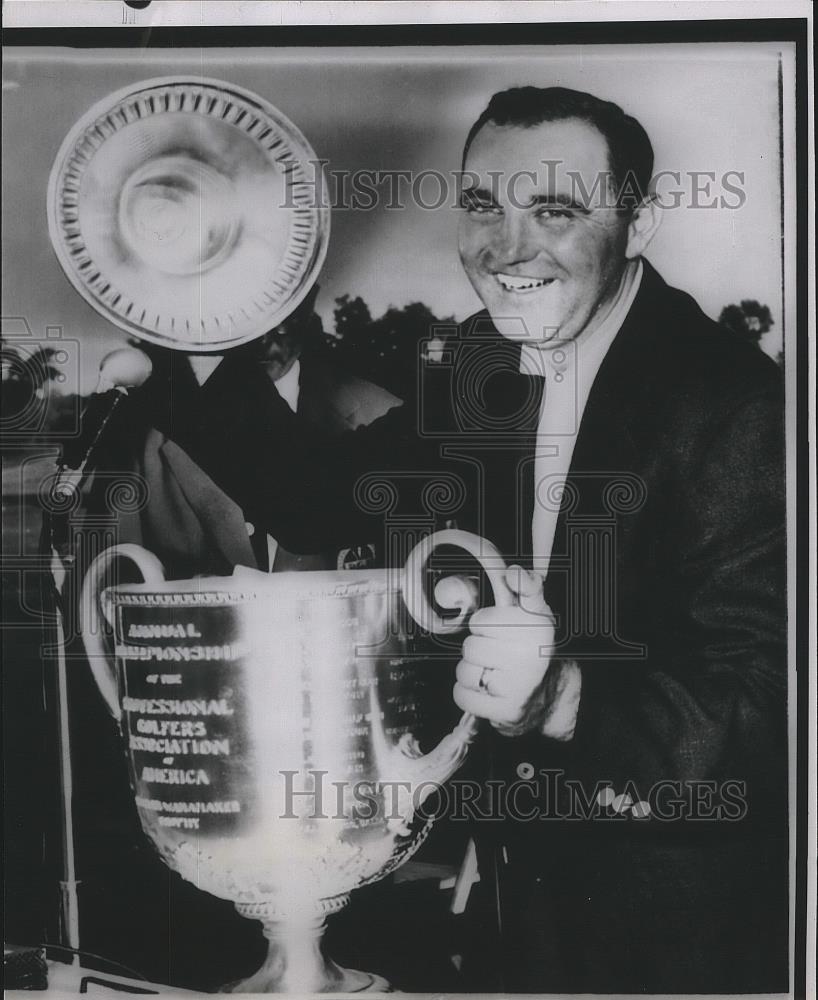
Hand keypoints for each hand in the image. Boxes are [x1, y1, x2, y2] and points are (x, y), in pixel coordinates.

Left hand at [453, 565, 554, 728]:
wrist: (547, 695)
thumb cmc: (530, 648)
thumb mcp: (534, 613)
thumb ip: (525, 588)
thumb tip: (514, 572)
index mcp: (536, 626)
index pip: (482, 620)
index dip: (485, 624)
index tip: (498, 629)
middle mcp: (530, 654)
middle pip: (470, 646)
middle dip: (478, 649)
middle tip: (496, 654)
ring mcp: (519, 685)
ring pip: (464, 671)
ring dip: (472, 673)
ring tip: (491, 673)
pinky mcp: (506, 710)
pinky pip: (462, 696)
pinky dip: (468, 694)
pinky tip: (486, 691)